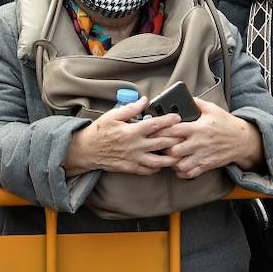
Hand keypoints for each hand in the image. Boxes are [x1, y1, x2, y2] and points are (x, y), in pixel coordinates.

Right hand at [63, 98, 180, 176]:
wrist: (87, 150)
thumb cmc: (99, 132)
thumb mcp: (113, 115)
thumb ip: (130, 108)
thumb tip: (144, 100)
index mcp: (132, 131)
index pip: (155, 124)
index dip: (168, 120)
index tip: (177, 117)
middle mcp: (135, 146)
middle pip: (162, 143)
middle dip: (176, 139)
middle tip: (186, 135)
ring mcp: (134, 159)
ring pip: (159, 161)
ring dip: (171, 158)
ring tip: (180, 153)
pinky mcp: (131, 168)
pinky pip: (149, 170)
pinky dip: (158, 168)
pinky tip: (163, 163)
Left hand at [154, 98, 261, 179]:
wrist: (242, 140)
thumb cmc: (226, 123)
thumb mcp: (212, 109)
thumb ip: (196, 103)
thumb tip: (183, 97)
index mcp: (198, 128)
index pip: (174, 130)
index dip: (161, 131)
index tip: (154, 131)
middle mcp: (199, 143)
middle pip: (174, 150)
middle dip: (164, 148)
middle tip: (160, 145)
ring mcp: (202, 156)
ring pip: (180, 165)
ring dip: (172, 162)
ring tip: (169, 156)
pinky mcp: (206, 165)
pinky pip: (190, 173)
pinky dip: (181, 172)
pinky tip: (178, 166)